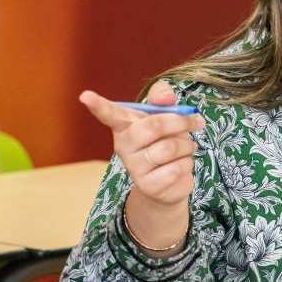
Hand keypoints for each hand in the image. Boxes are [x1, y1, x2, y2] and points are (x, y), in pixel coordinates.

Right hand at [79, 81, 202, 250]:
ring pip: (169, 148)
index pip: (109, 114)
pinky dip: (187, 164)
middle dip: (180, 122)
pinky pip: (176, 168)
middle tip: (196, 122)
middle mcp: (123, 146)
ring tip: (187, 148)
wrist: (169, 183)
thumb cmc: (164, 143)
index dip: (98, 105)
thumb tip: (166, 95)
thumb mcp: (165, 117)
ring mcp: (134, 168)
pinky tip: (181, 166)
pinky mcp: (148, 186)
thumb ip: (163, 100)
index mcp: (124, 126)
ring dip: (187, 145)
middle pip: (153, 126)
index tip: (85, 96)